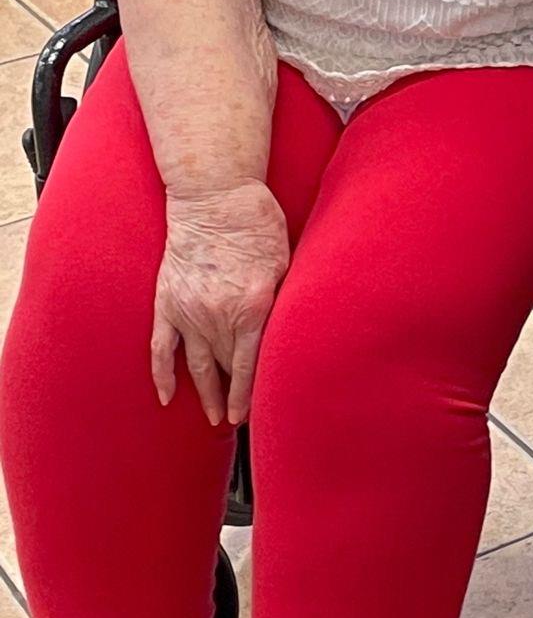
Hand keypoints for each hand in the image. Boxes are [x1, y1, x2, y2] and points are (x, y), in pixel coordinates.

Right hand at [151, 180, 289, 426]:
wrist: (214, 197)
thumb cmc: (257, 224)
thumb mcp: (286, 263)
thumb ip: (283, 303)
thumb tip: (287, 337)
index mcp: (252, 307)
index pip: (249, 366)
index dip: (248, 395)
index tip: (247, 417)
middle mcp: (217, 315)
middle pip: (224, 368)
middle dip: (232, 395)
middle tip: (237, 420)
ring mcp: (188, 310)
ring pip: (196, 365)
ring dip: (205, 394)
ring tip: (213, 416)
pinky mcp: (167, 302)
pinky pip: (161, 348)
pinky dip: (163, 375)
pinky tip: (168, 397)